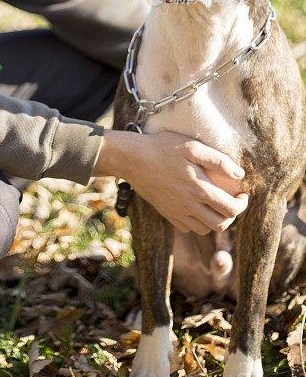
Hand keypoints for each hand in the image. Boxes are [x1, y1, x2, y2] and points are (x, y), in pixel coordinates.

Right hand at [93, 129, 248, 233]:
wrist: (133, 159)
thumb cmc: (163, 148)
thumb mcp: (192, 147)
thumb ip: (218, 161)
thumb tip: (239, 175)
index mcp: (200, 189)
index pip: (232, 209)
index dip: (242, 204)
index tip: (242, 194)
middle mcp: (190, 206)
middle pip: (221, 224)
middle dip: (232, 215)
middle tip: (231, 201)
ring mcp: (177, 212)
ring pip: (205, 230)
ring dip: (215, 220)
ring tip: (215, 205)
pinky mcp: (167, 213)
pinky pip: (188, 228)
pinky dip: (197, 223)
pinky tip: (196, 207)